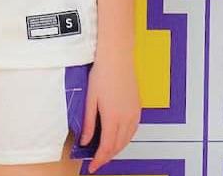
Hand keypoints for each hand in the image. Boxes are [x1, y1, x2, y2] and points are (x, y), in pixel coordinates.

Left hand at [80, 49, 140, 173]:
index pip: (106, 148)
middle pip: (118, 147)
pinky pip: (133, 131)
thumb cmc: (103, 73)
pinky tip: (118, 137)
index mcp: (112, 117)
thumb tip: (85, 140)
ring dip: (117, 149)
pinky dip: (125, 139)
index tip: (92, 167)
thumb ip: (88, 122)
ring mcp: (134, 113)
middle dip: (107, 157)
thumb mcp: (90, 99)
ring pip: (127, 140)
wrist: (117, 57)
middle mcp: (126, 118)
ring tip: (105, 151)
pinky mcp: (138, 108)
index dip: (99, 160)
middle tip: (97, 161)